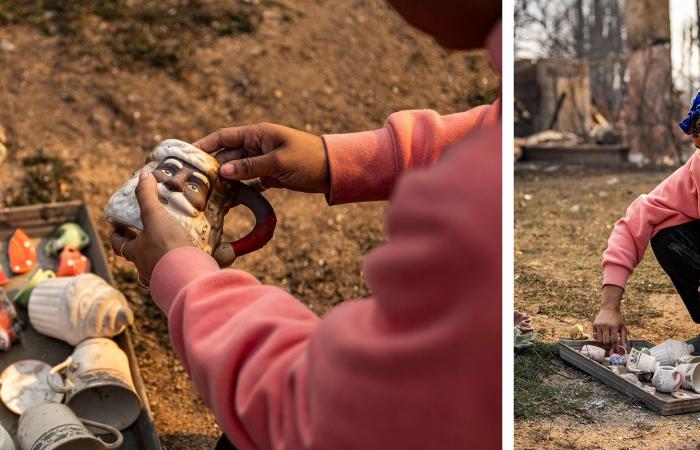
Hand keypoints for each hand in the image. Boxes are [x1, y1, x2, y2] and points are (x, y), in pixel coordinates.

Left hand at [110, 171, 193, 283]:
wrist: (189, 275)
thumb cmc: (166, 246)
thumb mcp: (155, 216)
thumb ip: (148, 196)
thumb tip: (142, 175)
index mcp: (136, 253)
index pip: (119, 245)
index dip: (116, 236)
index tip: (116, 228)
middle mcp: (146, 268)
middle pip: (137, 259)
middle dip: (140, 249)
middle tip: (147, 236)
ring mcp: (163, 277)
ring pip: (157, 268)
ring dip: (161, 259)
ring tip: (172, 247)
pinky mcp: (181, 280)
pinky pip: (178, 272)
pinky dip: (181, 265)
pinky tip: (191, 257)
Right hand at [193, 123, 329, 193]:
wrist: (333, 170)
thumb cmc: (308, 159)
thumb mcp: (278, 162)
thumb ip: (250, 166)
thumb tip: (223, 172)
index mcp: (258, 134)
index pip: (224, 136)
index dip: (204, 145)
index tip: (186, 155)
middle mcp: (257, 145)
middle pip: (227, 155)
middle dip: (212, 167)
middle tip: (193, 181)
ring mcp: (263, 160)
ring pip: (237, 169)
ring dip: (225, 180)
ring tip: (207, 192)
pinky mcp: (270, 175)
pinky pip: (249, 180)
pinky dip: (240, 188)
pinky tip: (229, 200)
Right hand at [592, 285, 627, 344]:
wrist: (608, 309)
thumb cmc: (617, 319)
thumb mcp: (623, 327)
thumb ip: (624, 337)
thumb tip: (624, 347)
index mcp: (614, 326)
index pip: (614, 340)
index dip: (615, 347)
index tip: (616, 351)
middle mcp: (605, 326)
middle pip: (606, 341)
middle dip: (608, 345)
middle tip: (611, 344)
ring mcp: (599, 325)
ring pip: (599, 340)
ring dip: (603, 342)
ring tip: (606, 339)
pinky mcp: (594, 325)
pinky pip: (594, 336)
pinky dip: (598, 338)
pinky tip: (602, 335)